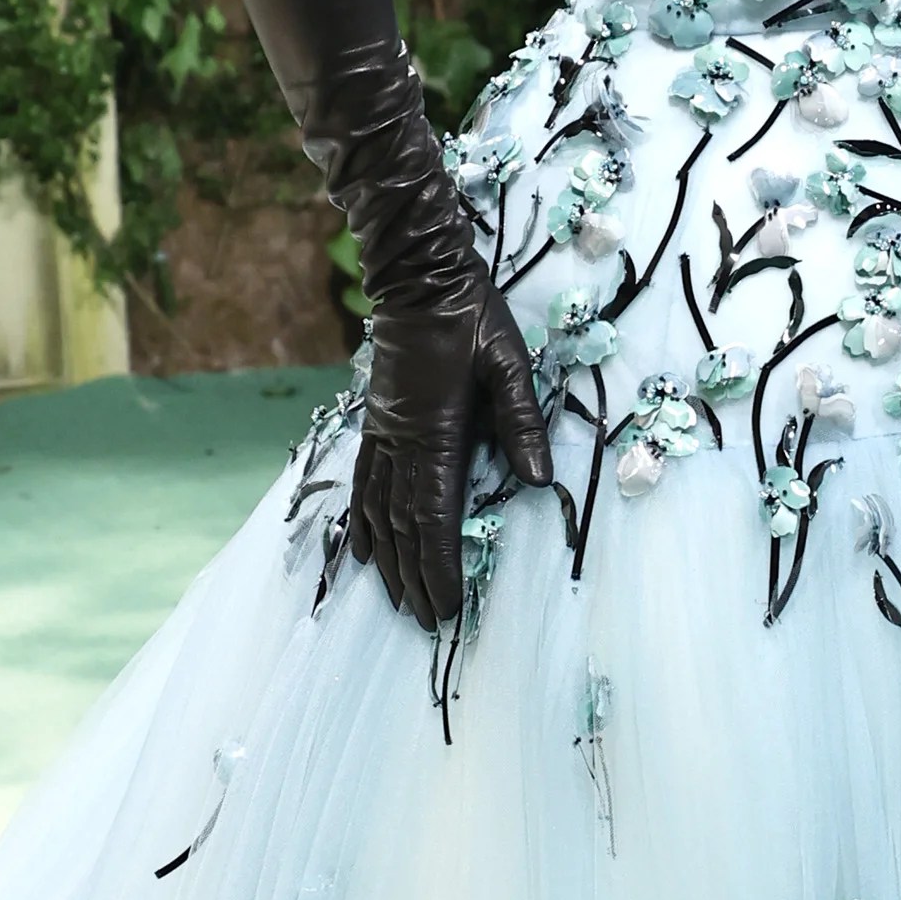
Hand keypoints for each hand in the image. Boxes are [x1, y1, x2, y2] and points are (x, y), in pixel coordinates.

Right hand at [346, 279, 552, 630]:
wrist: (419, 277)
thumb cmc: (471, 316)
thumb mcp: (510, 362)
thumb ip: (522, 421)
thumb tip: (538, 481)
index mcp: (435, 431)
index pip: (434, 515)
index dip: (439, 564)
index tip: (448, 604)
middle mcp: (401, 441)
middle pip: (403, 525)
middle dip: (416, 577)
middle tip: (429, 622)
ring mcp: (382, 434)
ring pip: (377, 511)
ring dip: (388, 562)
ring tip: (398, 602)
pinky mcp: (375, 424)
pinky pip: (362, 484)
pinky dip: (362, 523)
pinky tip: (364, 551)